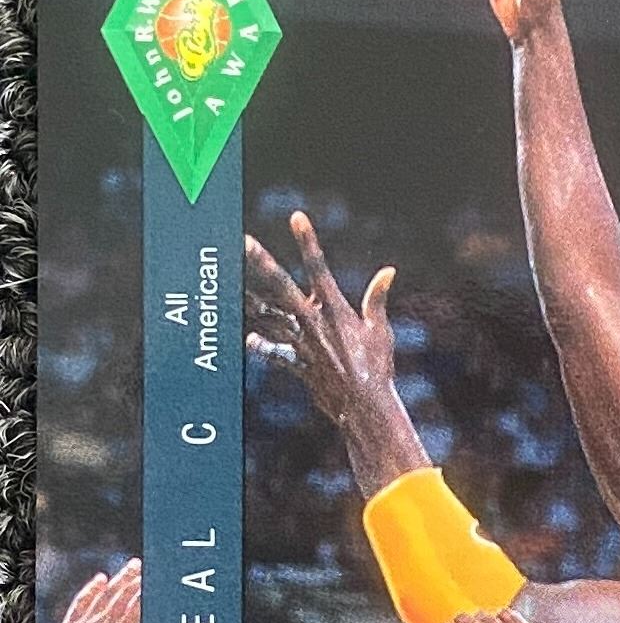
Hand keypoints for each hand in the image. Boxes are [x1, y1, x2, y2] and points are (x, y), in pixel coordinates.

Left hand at [38, 560, 140, 622]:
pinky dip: (90, 590)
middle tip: (146, 567)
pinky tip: (100, 579)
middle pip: (120, 596)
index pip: (136, 607)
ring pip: (103, 596)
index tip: (157, 581)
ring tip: (131, 567)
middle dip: (134, 580)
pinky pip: (80, 604)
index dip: (147, 592)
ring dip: (118, 580)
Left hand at [245, 210, 396, 431]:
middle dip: (261, 263)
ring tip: (228, 284)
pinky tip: (248, 339)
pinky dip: (264, 347)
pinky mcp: (297, 364)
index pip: (319, 268)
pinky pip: (276, 354)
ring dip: (249, 300)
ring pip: (269, 316)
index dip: (308, 241)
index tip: (296, 217)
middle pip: (282, 286)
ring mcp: (301, 343)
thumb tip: (388, 271)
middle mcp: (313, 322)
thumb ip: (377, 299)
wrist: (365, 405)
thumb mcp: (380, 330)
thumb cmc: (378, 367)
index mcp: (335, 309)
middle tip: (242, 242)